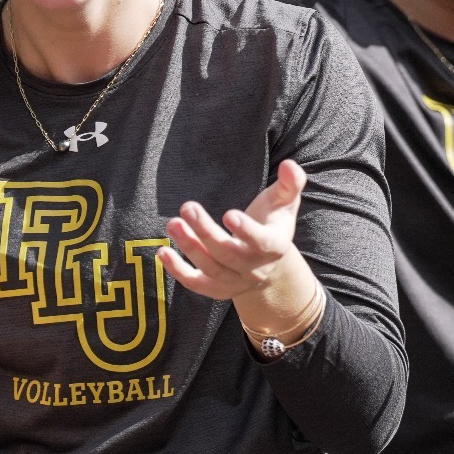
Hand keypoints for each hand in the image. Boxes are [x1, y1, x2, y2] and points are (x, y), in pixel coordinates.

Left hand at [159, 160, 307, 305]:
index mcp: (274, 246)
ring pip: (210, 268)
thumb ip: (290, 183)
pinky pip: (196, 284)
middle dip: (207, 232)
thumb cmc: (273, 224)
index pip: (262, 242)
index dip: (246, 231)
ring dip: (189, 247)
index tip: (228, 214)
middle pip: (229, 253)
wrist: (268, 264)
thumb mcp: (285, 203)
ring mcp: (235, 282)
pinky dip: (178, 271)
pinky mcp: (216, 289)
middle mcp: (255, 269)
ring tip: (173, 223)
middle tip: (188, 207)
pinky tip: (163, 252)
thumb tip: (289, 164)